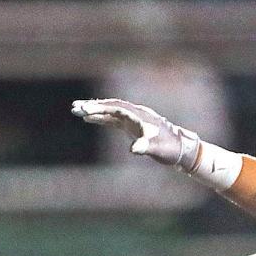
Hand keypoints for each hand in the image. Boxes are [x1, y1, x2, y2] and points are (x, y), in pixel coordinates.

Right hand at [71, 98, 200, 167]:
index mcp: (140, 115)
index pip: (116, 108)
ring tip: (75, 110)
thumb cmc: (170, 148)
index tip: (85, 110)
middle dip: (93, 106)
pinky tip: (88, 119)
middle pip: (111, 106)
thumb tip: (134, 149)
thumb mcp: (158, 149)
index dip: (101, 108)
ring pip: (110, 111)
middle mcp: (135, 113)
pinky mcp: (132, 126)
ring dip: (94, 110)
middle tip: (74, 107)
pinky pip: (113, 119)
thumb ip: (145, 146)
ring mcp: (133, 119)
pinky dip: (100, 118)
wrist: (180, 149)